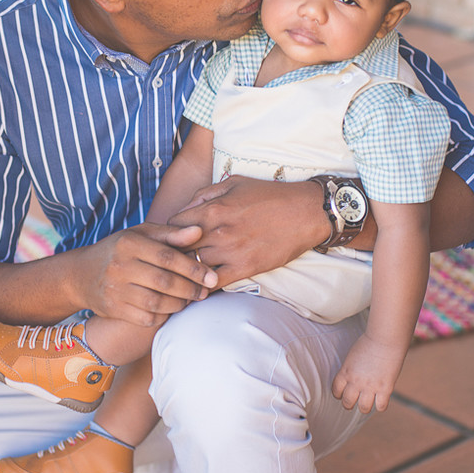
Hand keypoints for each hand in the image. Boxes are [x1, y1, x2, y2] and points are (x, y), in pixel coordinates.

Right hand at [76, 223, 217, 327]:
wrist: (81, 274)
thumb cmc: (120, 250)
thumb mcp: (141, 234)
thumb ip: (171, 234)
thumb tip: (199, 231)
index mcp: (129, 243)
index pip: (168, 257)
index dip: (193, 268)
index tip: (211, 276)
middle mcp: (119, 266)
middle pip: (164, 282)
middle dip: (190, 288)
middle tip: (205, 291)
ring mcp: (114, 290)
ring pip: (156, 302)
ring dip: (179, 303)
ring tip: (190, 299)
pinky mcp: (113, 310)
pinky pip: (146, 318)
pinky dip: (163, 315)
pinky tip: (171, 308)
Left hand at [168, 176, 326, 286]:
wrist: (304, 212)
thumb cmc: (269, 195)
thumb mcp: (233, 183)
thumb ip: (204, 195)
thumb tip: (184, 210)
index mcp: (212, 209)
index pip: (173, 225)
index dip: (168, 233)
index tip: (170, 239)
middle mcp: (217, 231)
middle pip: (179, 248)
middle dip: (172, 254)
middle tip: (169, 260)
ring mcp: (230, 252)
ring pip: (193, 267)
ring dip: (186, 272)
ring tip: (180, 276)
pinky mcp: (245, 268)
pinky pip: (214, 284)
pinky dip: (203, 287)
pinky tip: (198, 289)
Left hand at [331, 334, 406, 413]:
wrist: (384, 338)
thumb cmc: (369, 342)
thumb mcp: (353, 355)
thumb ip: (351, 368)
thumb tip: (352, 375)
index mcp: (346, 372)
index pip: (336, 391)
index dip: (339, 394)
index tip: (343, 394)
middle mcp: (356, 381)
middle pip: (347, 402)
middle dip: (349, 404)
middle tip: (354, 402)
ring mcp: (370, 386)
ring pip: (363, 408)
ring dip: (364, 407)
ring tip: (367, 403)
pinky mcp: (385, 388)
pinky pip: (381, 406)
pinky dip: (380, 406)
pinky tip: (381, 400)